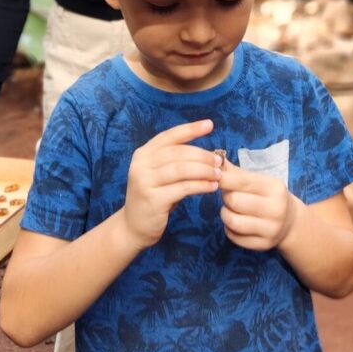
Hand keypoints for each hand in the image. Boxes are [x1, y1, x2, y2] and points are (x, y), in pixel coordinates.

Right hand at [121, 119, 221, 250]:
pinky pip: (183, 188)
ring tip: (218, 174)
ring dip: (204, 170)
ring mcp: (145, 182)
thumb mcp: (159, 175)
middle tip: (219, 161)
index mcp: (143, 154)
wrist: (133, 226)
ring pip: (181, 169)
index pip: (169, 136)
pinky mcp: (153, 200)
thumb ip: (175, 162)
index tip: (210, 124)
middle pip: (178, 152)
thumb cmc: (153, 196)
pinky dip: (201, 186)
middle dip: (202, 155)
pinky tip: (212, 187)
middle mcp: (141, 165)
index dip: (190, 129)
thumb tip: (209, 155)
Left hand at [219, 159, 297, 250]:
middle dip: (226, 198)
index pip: (242, 182)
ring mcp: (270, 229)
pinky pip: (234, 237)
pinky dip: (229, 229)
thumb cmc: (270, 196)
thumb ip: (237, 173)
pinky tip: (236, 223)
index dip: (223, 179)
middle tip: (229, 197)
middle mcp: (275, 209)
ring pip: (232, 221)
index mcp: (274, 188)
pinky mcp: (263, 245)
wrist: (291, 222)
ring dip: (225, 214)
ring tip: (230, 210)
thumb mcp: (260, 181)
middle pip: (234, 201)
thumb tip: (215, 160)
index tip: (213, 177)